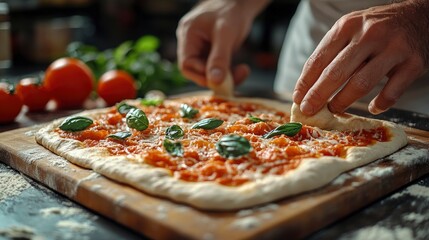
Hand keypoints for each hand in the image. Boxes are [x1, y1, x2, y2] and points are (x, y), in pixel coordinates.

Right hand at [176, 0, 268, 86]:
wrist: (240, 2)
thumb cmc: (230, 11)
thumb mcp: (225, 34)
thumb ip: (220, 58)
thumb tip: (215, 81)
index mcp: (187, 35)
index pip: (186, 64)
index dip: (202, 75)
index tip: (221, 79)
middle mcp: (191, 43)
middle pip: (196, 71)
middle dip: (216, 78)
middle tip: (235, 79)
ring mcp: (201, 49)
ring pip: (208, 72)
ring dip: (226, 77)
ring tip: (243, 71)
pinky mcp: (212, 53)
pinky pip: (217, 69)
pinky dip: (229, 73)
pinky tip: (242, 69)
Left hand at [293, 0, 428, 114]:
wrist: (421, 16)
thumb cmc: (378, 28)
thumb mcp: (352, 29)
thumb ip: (332, 52)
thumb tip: (308, 86)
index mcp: (348, 26)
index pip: (320, 58)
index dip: (306, 82)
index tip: (298, 98)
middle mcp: (370, 34)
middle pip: (337, 72)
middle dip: (318, 95)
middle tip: (308, 110)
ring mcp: (393, 48)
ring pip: (361, 83)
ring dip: (343, 101)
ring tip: (333, 110)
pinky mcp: (413, 63)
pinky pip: (392, 91)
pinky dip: (380, 103)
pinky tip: (372, 108)